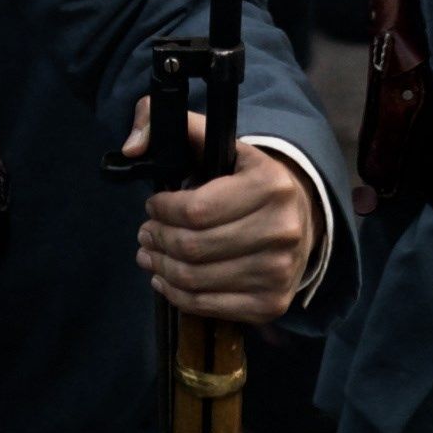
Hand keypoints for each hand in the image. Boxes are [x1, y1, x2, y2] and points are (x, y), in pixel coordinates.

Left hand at [134, 135, 318, 323]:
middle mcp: (281, 230)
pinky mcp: (272, 304)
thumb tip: (133, 148)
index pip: (196, 209)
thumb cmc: (246, 178)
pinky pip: (209, 306)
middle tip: (145, 234)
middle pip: (193, 247)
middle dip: (157, 240)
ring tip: (150, 255)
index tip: (152, 205)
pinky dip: (178, 295)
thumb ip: (173, 125)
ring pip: (196, 279)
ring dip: (161, 269)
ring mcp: (279, 272)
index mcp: (270, 185)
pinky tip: (166, 280)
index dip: (162, 210)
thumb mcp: (218, 141)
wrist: (300, 216)